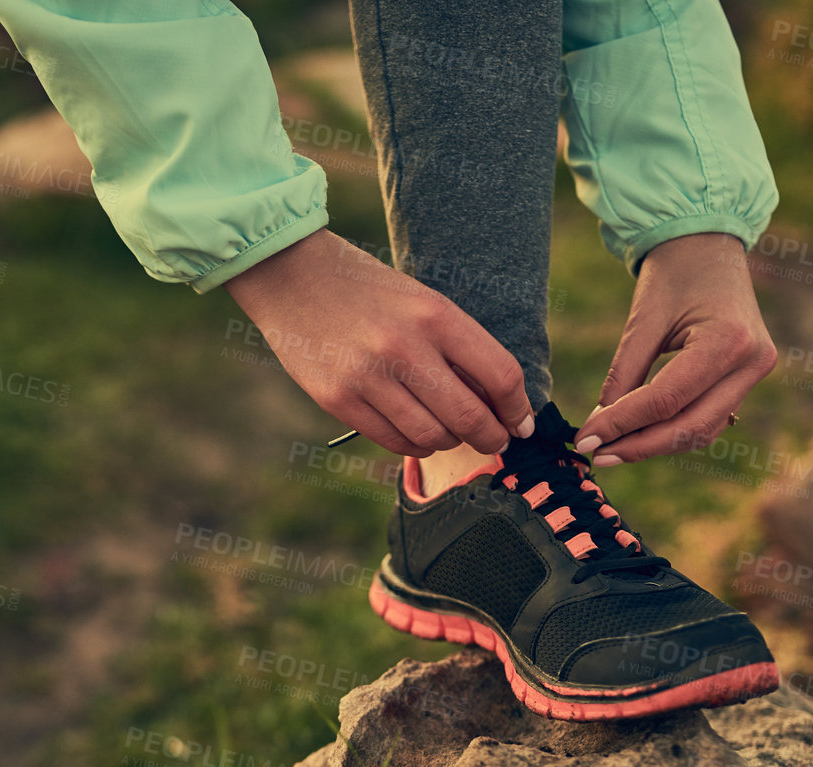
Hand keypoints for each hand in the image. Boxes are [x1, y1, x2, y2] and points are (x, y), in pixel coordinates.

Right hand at [224, 229, 533, 456]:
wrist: (292, 276)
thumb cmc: (369, 290)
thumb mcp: (422, 302)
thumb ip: (457, 348)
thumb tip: (497, 405)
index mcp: (435, 315)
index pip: (500, 375)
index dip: (518, 408)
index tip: (519, 422)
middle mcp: (404, 347)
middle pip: (469, 417)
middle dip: (491, 438)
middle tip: (494, 441)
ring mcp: (368, 376)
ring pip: (431, 437)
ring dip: (448, 441)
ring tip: (448, 432)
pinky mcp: (337, 399)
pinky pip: (391, 441)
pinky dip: (412, 444)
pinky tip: (415, 432)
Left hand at [574, 232, 777, 464]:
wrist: (710, 247)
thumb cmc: (675, 274)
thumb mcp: (644, 320)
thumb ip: (624, 374)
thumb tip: (599, 425)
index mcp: (727, 342)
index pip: (666, 400)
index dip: (622, 424)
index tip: (584, 438)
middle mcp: (751, 364)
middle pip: (690, 426)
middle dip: (639, 446)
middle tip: (596, 453)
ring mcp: (755, 374)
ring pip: (702, 430)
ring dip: (655, 445)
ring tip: (610, 449)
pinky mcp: (747, 380)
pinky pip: (709, 419)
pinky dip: (673, 431)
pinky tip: (638, 435)